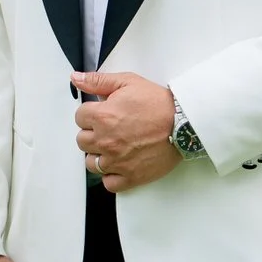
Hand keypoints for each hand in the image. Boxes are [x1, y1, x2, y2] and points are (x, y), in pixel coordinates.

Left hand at [71, 70, 181, 192]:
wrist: (185, 123)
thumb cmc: (158, 103)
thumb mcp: (128, 82)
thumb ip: (98, 81)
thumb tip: (76, 78)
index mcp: (103, 117)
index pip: (79, 117)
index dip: (90, 114)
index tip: (102, 113)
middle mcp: (106, 141)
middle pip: (82, 141)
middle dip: (92, 133)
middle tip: (109, 129)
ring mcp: (117, 161)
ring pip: (91, 163)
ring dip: (98, 155)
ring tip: (114, 147)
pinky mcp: (130, 176)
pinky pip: (109, 183)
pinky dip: (111, 176)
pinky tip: (119, 165)